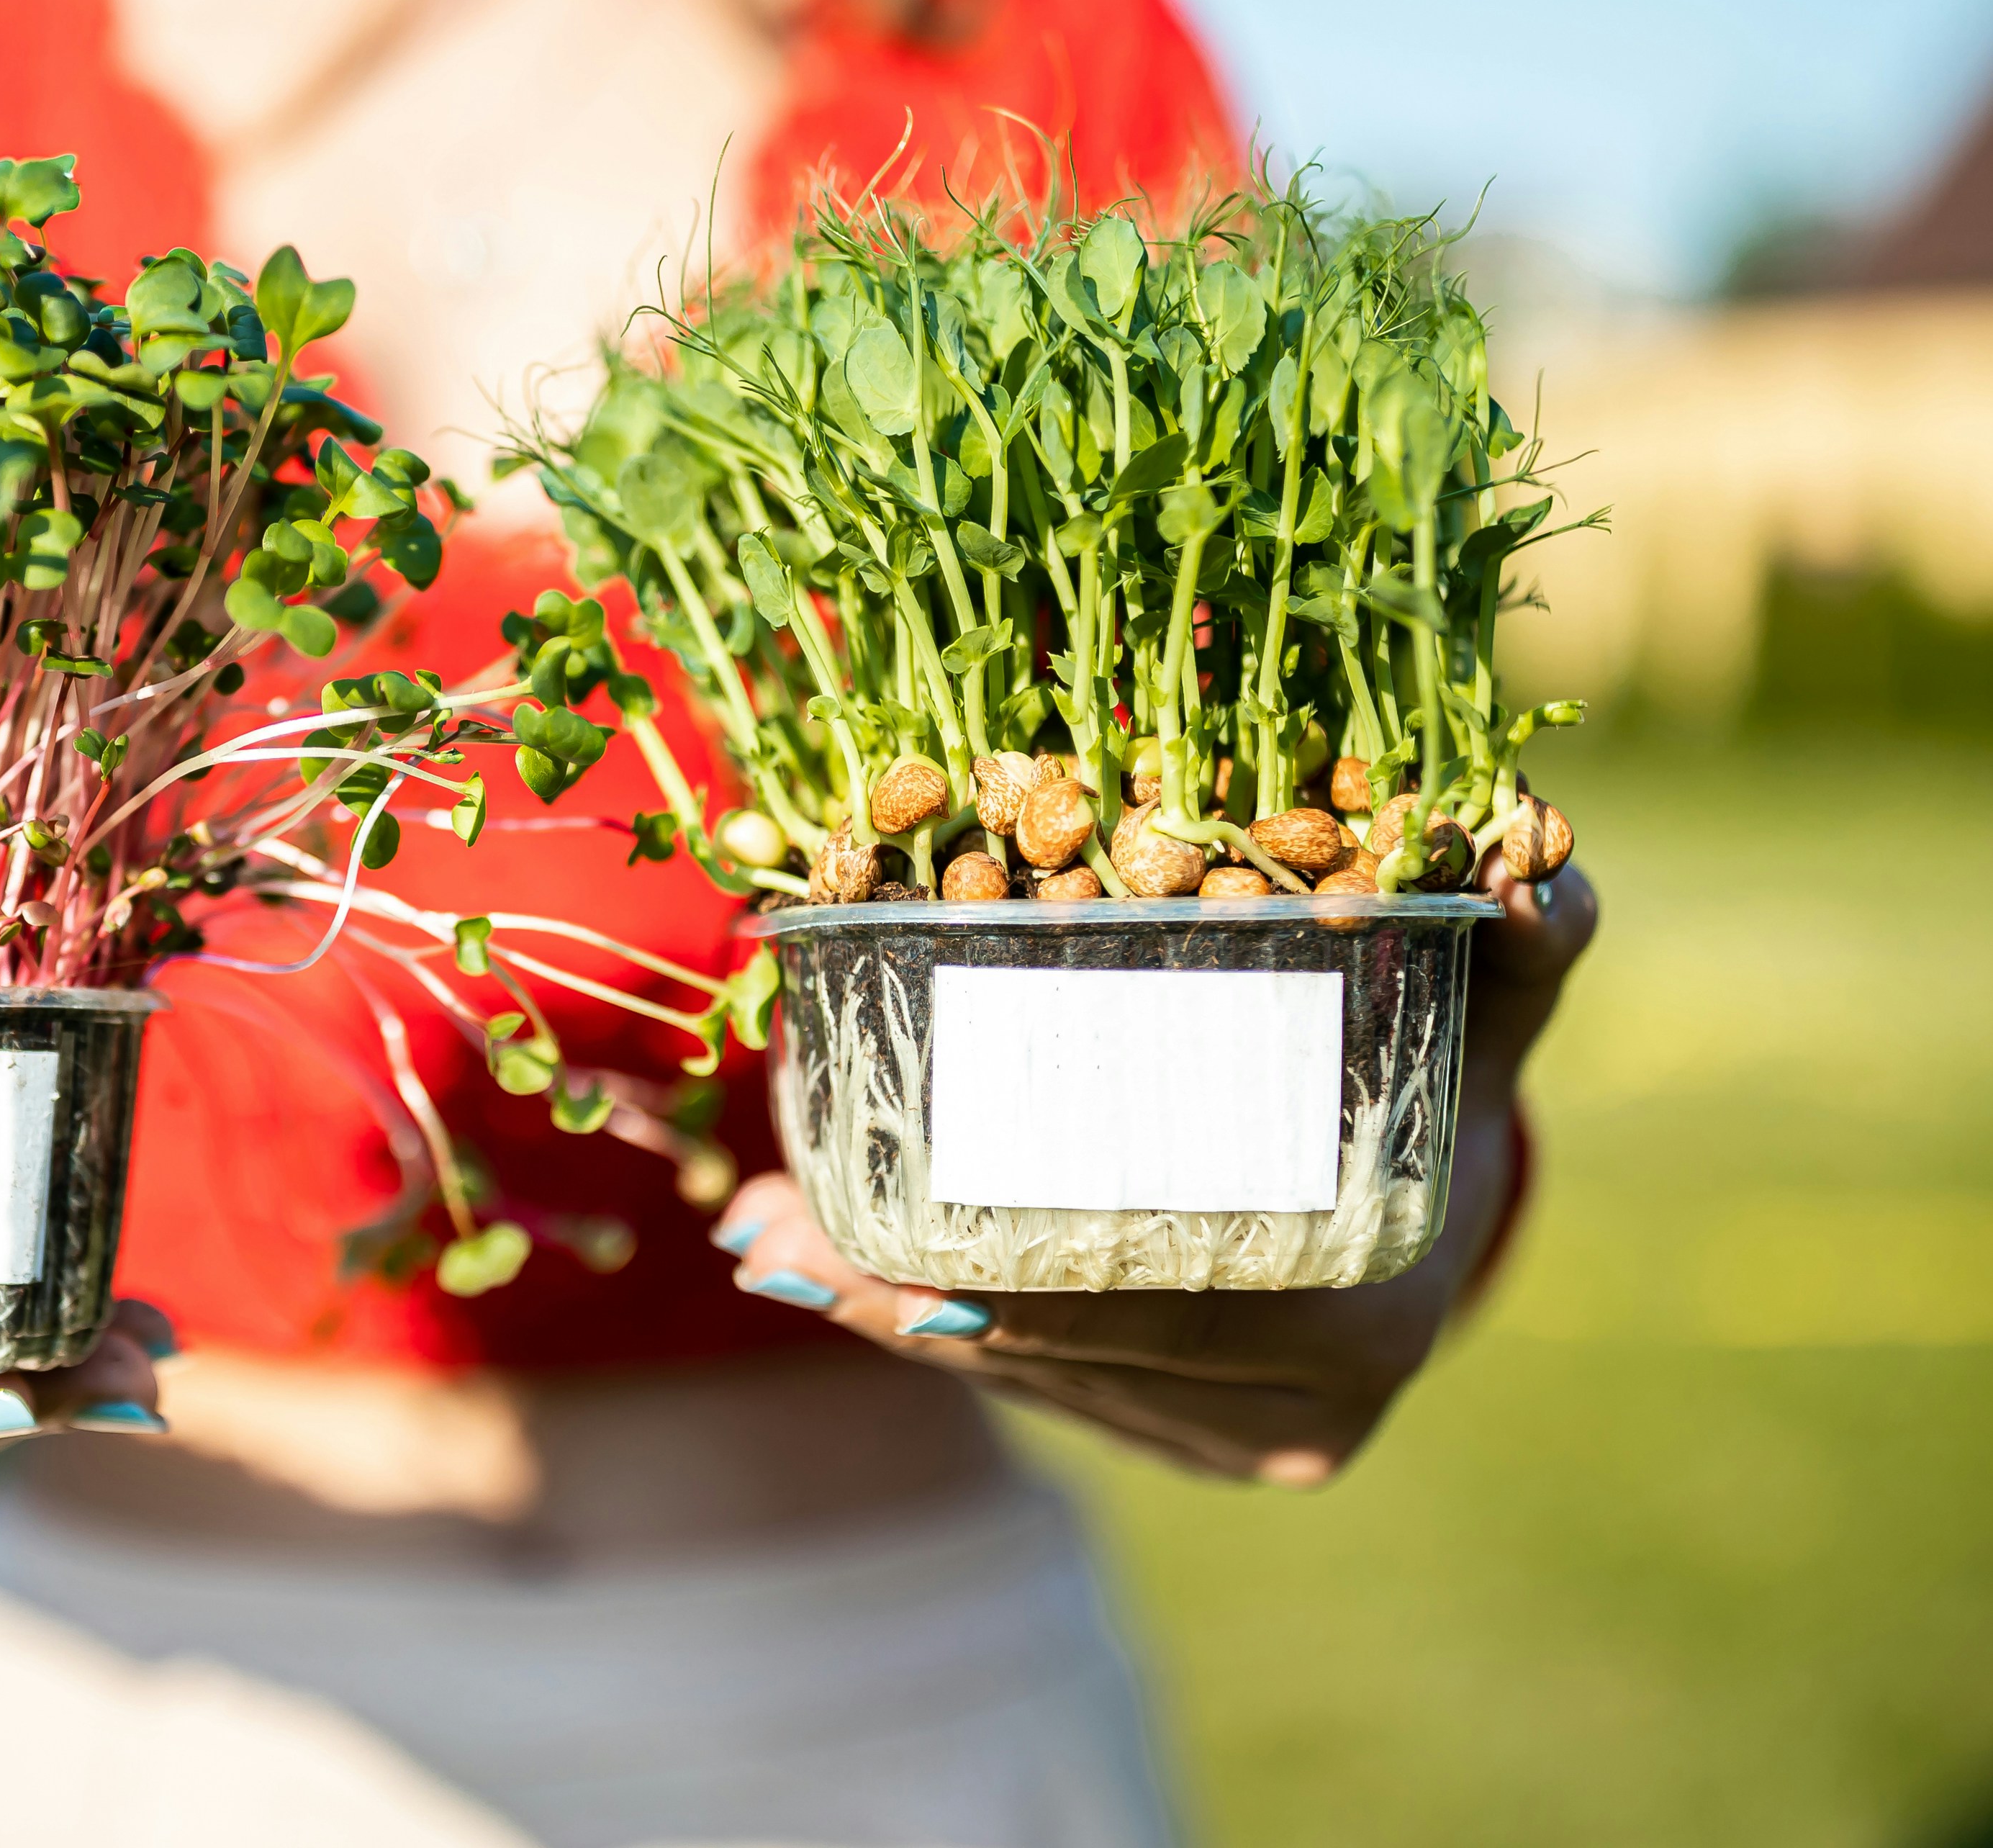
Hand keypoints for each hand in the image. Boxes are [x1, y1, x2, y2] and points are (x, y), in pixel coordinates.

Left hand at [716, 851, 1596, 1483]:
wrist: (1456, 1216)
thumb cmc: (1437, 1081)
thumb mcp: (1471, 1016)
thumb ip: (1501, 950)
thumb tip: (1541, 866)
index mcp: (1361, 1308)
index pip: (1152, 1298)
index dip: (1009, 1271)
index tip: (869, 1230)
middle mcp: (1303, 1405)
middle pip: (1065, 1345)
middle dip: (902, 1288)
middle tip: (772, 1222)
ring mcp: (1246, 1440)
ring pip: (1037, 1378)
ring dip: (898, 1311)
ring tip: (775, 1236)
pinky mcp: (1206, 1447)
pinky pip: (1047, 1393)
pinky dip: (941, 1333)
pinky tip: (835, 1281)